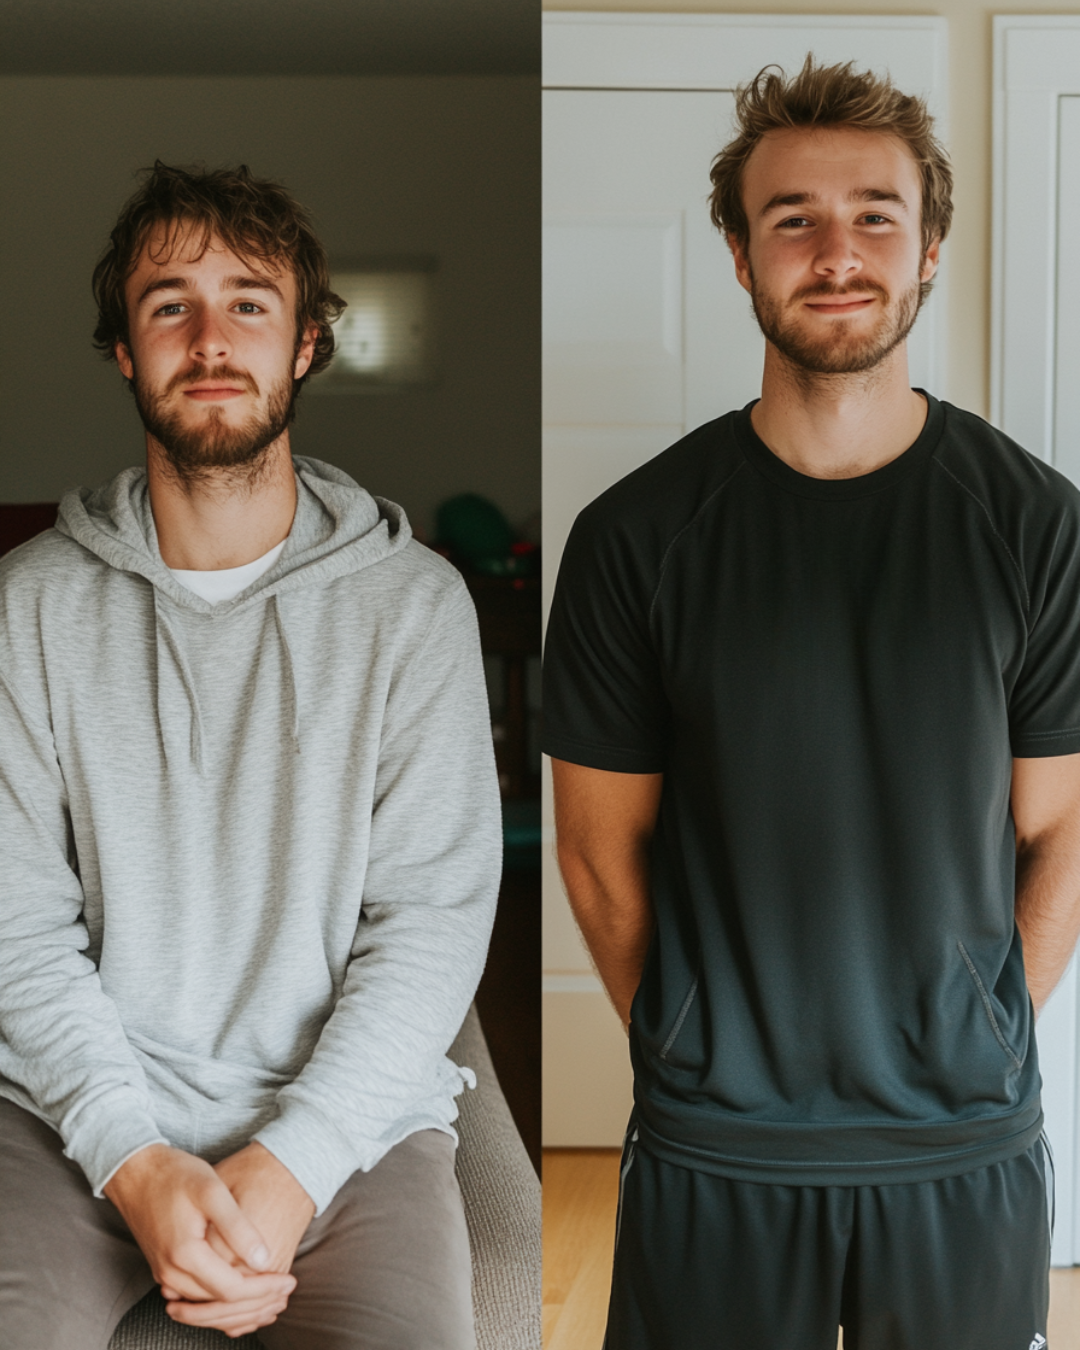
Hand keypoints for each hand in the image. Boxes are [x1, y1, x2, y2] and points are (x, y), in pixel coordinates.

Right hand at [103, 1143, 295, 1337]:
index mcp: (185, 1255)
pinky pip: (195, 1296)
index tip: (290, 1280)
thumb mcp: (212, 1191)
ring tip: (272, 1292)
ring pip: (207, 1304)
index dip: (264, 1289)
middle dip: (256, 1301)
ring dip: (240, 1303)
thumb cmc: (175, 1174)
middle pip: (220, 1304)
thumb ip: (237, 1227)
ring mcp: (164, 1274)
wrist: (135, 1171)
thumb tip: (264, 1260)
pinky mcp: (164, 1269)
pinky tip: (244, 1288)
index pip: (232, 1291)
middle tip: (287, 1289)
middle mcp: (170, 1274)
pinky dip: (221, 1298)